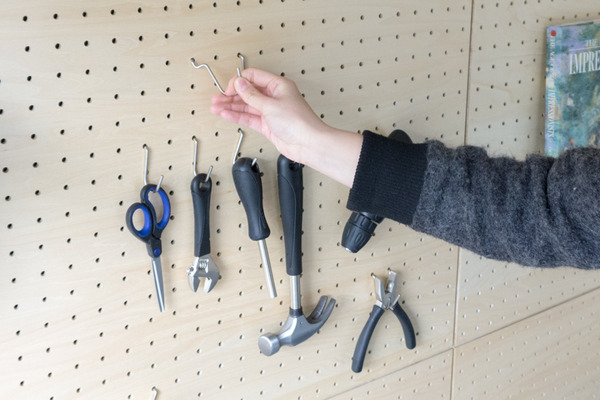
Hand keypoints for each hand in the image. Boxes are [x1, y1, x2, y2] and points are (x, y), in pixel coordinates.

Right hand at [210, 68, 362, 187]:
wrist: (308, 144)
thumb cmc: (299, 122)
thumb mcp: (271, 105)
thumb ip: (252, 95)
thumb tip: (239, 83)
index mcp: (278, 85)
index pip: (253, 77)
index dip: (239, 82)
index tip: (228, 89)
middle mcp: (274, 97)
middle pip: (248, 92)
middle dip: (231, 95)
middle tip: (217, 98)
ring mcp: (270, 111)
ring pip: (246, 106)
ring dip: (231, 106)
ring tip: (215, 107)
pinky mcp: (267, 125)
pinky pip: (249, 117)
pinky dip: (237, 116)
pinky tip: (226, 114)